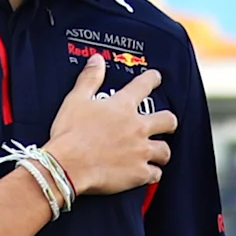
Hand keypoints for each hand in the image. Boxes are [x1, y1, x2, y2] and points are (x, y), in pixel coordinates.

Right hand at [44, 58, 173, 197]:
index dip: (152, 79)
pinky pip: (156, 174)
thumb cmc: (69, 134)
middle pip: (168, 120)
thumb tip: (97, 60)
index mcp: (122, 106)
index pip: (144, 85)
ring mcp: (140, 151)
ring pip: (165, 150)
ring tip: (157, 153)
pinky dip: (153, 174)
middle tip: (166, 124)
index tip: (156, 78)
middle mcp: (137, 127)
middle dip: (169, 122)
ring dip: (162, 151)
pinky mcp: (139, 173)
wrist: (67, 166)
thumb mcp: (76, 100)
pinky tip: (149, 173)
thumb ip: (90, 79)